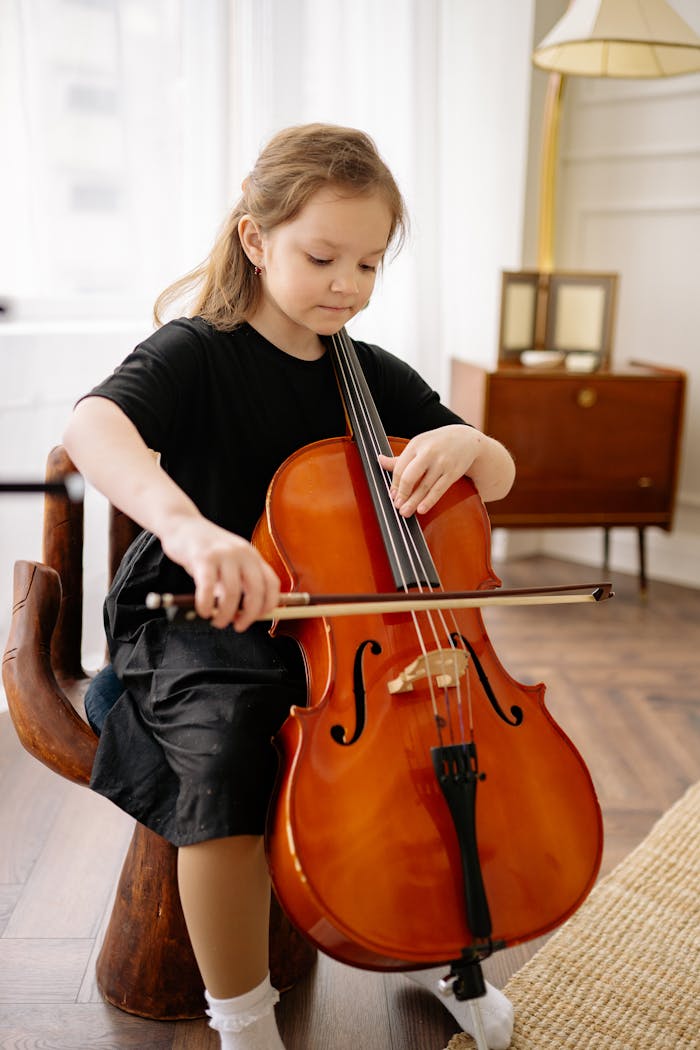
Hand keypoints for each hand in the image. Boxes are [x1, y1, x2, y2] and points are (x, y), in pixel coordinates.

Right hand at [161, 514, 280, 629]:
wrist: (182, 524)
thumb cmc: (204, 549)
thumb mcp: (228, 562)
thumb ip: (237, 582)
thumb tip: (242, 613)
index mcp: (252, 555)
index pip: (272, 583)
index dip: (269, 604)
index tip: (260, 617)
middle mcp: (242, 553)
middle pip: (256, 590)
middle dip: (249, 614)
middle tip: (238, 625)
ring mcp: (223, 554)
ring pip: (232, 593)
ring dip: (225, 614)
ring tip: (217, 620)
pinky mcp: (203, 557)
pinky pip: (207, 588)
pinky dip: (206, 605)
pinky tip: (203, 611)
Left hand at [377, 425, 485, 517]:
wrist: (466, 439)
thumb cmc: (437, 444)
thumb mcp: (418, 446)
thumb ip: (399, 458)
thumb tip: (379, 460)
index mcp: (416, 445)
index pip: (400, 467)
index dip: (394, 484)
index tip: (392, 496)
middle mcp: (428, 453)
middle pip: (410, 476)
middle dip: (402, 493)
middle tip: (397, 506)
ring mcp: (442, 463)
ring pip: (424, 486)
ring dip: (414, 501)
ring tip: (405, 512)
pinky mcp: (453, 472)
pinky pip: (439, 489)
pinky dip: (430, 500)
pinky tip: (422, 509)